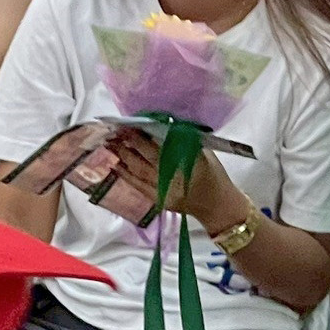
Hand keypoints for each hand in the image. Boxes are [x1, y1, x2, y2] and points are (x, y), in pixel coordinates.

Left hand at [99, 125, 244, 226]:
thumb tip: (158, 124)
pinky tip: (116, 165)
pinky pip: (138, 186)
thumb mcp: (204, 152)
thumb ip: (183, 141)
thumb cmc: (213, 174)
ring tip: (112, 144)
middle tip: (117, 130)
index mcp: (192, 161)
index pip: (165, 143)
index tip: (133, 124)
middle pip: (149, 155)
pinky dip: (126, 175)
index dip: (146, 134)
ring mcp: (166, 191)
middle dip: (131, 142)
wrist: (217, 206)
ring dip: (124, 156)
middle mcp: (177, 176)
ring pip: (140, 170)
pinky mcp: (159, 201)